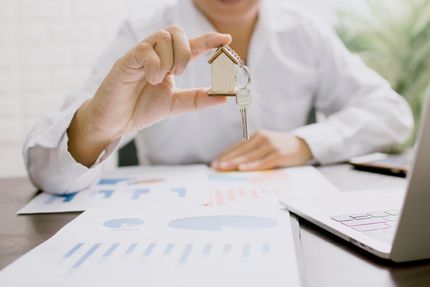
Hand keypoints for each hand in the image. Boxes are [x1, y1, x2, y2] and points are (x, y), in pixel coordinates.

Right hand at [68, 26, 230, 165]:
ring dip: (169, 59)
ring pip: (163, 37)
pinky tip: (150, 79)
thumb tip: (224, 97)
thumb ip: (198, 99)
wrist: (115, 122)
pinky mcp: (126, 60)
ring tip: (160, 79)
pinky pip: (145, 50)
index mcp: (169, 62)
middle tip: (179, 73)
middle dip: (185, 51)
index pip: (191, 45)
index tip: (226, 39)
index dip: (209, 40)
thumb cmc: (141, 109)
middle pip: (176, 31)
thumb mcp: (176, 104)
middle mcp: (156, 54)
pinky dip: (154, 65)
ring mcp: (141, 55)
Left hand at [212, 130, 312, 170]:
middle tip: (215, 167)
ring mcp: (271, 146)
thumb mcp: (266, 145)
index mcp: (258, 135)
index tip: (215, 162)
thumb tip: (235, 164)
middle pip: (241, 151)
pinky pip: (263, 162)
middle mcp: (263, 138)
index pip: (238, 146)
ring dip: (235, 163)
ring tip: (224, 168)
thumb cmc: (282, 148)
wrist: (304, 145)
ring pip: (249, 156)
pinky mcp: (279, 154)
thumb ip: (253, 151)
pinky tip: (242, 169)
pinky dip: (252, 166)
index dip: (226, 154)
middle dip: (227, 159)